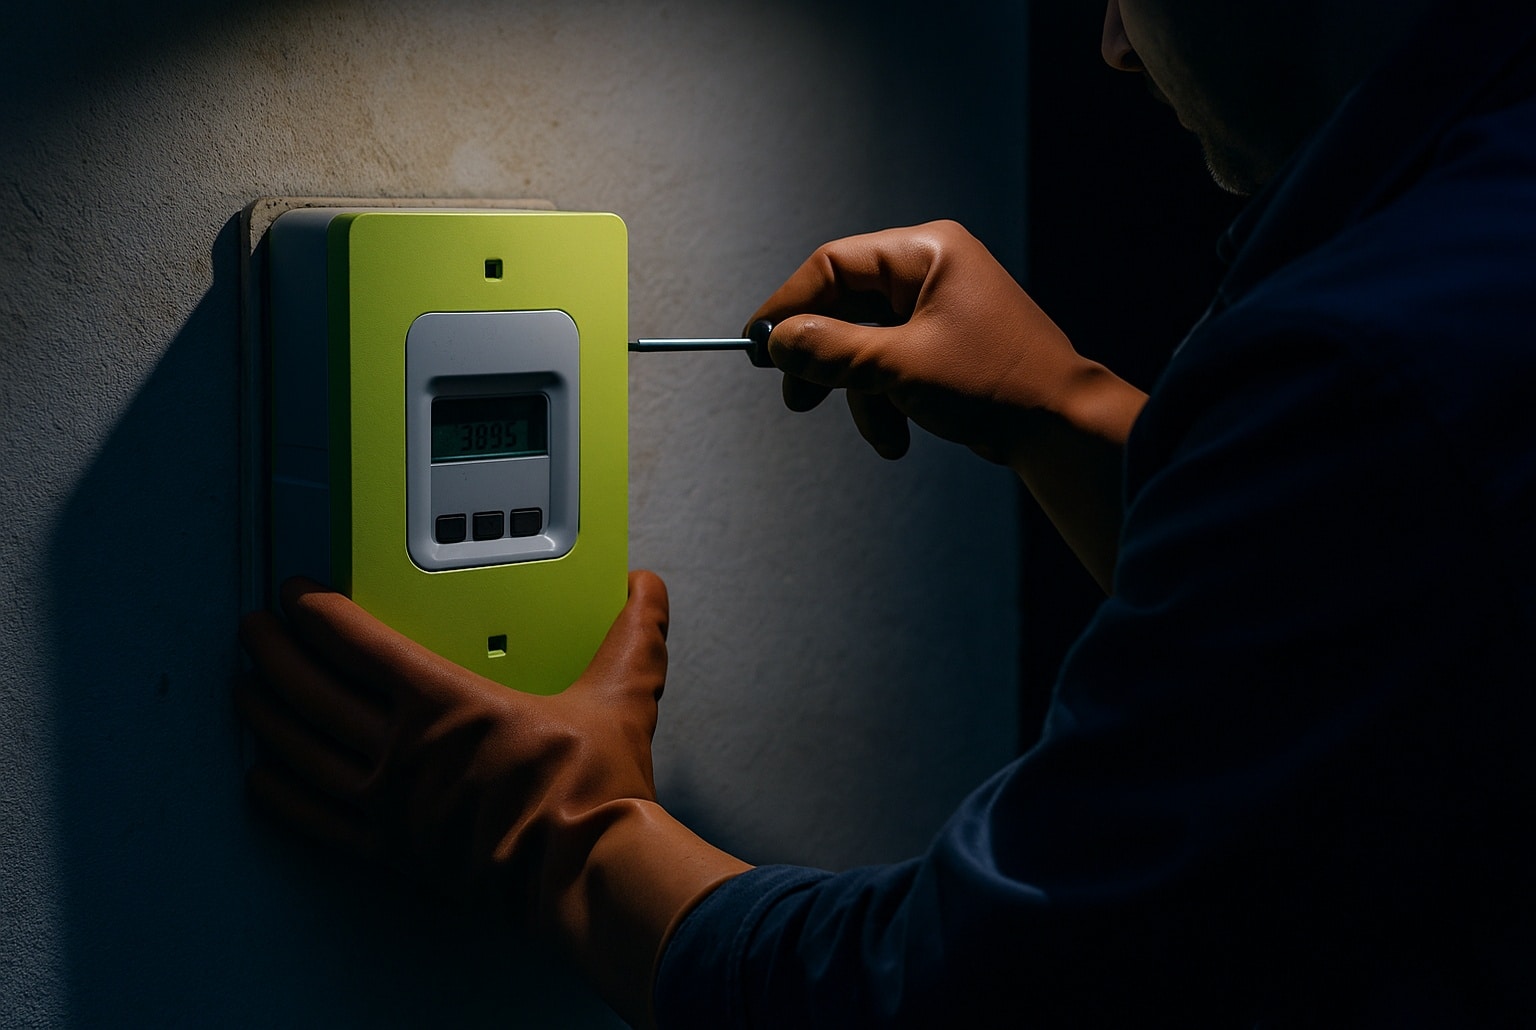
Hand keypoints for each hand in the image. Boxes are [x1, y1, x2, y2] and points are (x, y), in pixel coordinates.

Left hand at [236, 571, 748, 1023]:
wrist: (587, 871)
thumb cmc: (592, 791)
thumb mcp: (619, 697)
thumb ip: (630, 634)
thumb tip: (645, 590)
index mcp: (448, 703)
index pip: (358, 643)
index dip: (318, 612)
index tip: (298, 595)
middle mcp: (404, 751)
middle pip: (313, 691)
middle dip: (275, 652)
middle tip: (256, 629)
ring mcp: (389, 805)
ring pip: (301, 750)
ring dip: (266, 714)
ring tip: (247, 688)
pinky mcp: (389, 851)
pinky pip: (313, 818)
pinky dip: (279, 792)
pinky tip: (261, 776)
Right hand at [750, 219, 1141, 466]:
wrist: (1063, 427)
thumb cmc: (993, 383)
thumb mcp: (900, 367)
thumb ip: (832, 351)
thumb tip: (777, 341)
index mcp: (926, 251)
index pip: (834, 264)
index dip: (790, 305)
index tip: (758, 344)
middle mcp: (931, 270)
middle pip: (846, 305)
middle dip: (825, 359)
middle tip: (796, 395)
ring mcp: (938, 308)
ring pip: (866, 342)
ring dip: (861, 393)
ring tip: (877, 431)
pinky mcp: (943, 345)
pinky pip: (891, 364)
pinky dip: (886, 402)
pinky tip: (898, 437)